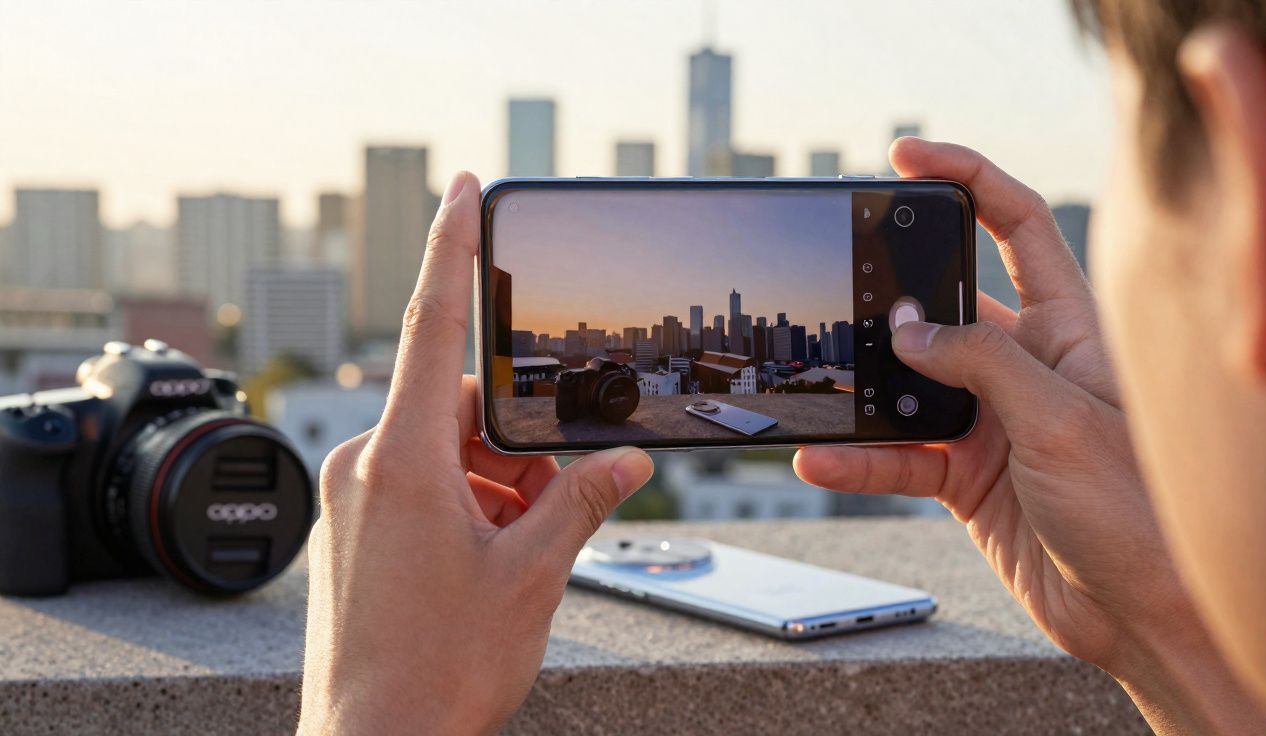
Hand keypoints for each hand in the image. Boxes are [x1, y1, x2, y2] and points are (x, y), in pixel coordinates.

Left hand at [298, 172, 653, 733]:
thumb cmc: (438, 673)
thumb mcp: (533, 576)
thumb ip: (583, 503)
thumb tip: (625, 463)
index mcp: (405, 462)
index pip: (431, 327)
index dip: (450, 247)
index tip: (461, 187)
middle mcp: (369, 468)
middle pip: (460, 407)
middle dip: (520, 438)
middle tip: (559, 496)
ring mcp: (358, 502)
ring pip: (447, 451)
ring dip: (500, 480)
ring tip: (529, 545)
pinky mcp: (359, 531)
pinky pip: (424, 485)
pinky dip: (472, 502)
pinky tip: (499, 554)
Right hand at [794, 139, 1265, 733]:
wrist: (1141, 618)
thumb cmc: (1139, 511)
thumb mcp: (1058, 419)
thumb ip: (980, 362)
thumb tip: (908, 328)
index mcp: (1071, 331)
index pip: (1017, 229)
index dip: (967, 181)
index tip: (907, 159)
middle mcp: (1028, 369)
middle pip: (946, 309)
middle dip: (892, 302)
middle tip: (839, 292)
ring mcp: (994, 423)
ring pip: (910, 388)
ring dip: (864, 395)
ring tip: (821, 393)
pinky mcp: (967, 477)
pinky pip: (900, 455)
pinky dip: (859, 461)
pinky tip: (821, 462)